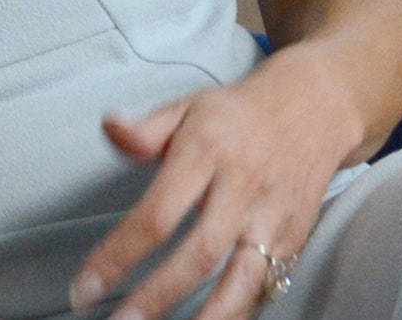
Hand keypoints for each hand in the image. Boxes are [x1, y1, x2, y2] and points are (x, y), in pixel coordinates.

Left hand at [67, 53, 365, 319]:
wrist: (316, 104)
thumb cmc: (239, 113)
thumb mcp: (188, 107)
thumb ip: (146, 130)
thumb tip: (109, 127)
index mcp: (208, 152)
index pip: (158, 212)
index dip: (120, 254)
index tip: (85, 286)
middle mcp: (242, 187)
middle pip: (200, 253)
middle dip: (159, 295)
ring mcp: (273, 216)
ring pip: (243, 278)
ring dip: (209, 317)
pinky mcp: (295, 236)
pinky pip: (266, 283)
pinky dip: (240, 310)